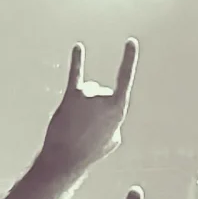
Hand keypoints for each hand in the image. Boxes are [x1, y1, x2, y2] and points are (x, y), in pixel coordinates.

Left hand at [42, 40, 138, 170]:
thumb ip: (113, 118)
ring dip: (83, 106)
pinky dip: (77, 61)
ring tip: (77, 123)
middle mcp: (103, 97)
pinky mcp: (70, 96)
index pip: (126, 78)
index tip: (131, 41)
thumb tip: (106, 109)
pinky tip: (78, 48)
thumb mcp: (113, 137)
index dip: (129, 58)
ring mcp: (86, 95)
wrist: (66, 157)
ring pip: (89, 91)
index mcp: (118, 108)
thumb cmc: (92, 150)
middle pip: (102, 92)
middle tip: (88, 128)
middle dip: (95, 108)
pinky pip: (75, 74)